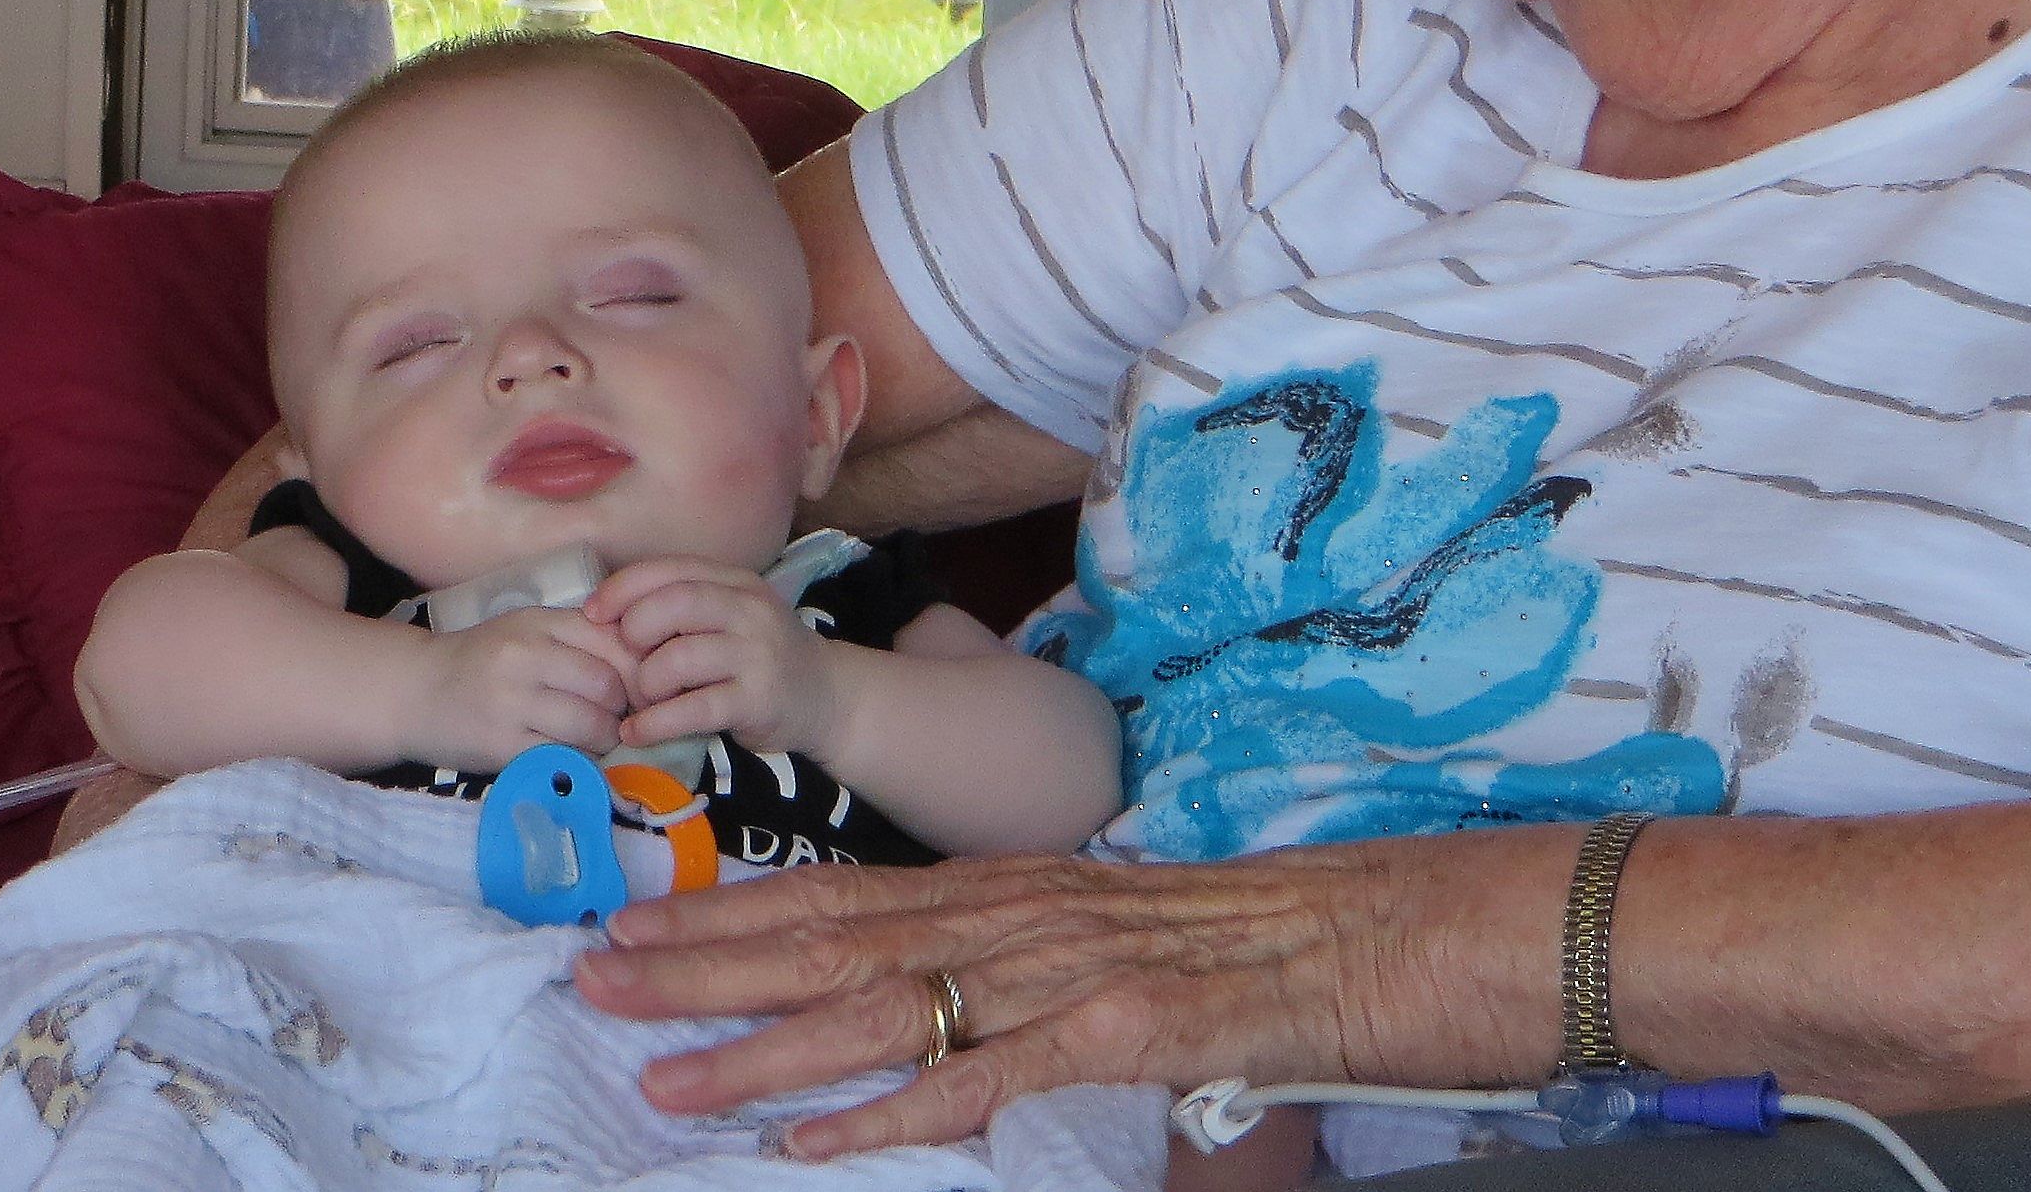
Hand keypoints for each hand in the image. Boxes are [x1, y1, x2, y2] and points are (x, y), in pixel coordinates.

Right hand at [402, 603, 631, 773]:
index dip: (640, 671)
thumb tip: (648, 668)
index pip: (615, 642)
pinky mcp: (499, 745)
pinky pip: (561, 757)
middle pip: (608, 685)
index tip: (643, 690)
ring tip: (597, 739)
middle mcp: (525, 656)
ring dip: (605, 739)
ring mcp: (510, 702)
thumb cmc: (483, 661)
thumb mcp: (530, 631)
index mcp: (540, 621)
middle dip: (624, 708)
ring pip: (590, 724)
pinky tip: (572, 756)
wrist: (413, 692)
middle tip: (620, 718)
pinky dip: (578, 761)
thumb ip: (582, 640)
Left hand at [569, 835, 1554, 1160]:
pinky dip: (882, 1111)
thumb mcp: (1163, 946)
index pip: (859, 894)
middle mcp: (1040, 910)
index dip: (739, 913)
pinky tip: (802, 1142)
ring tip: (656, 1064)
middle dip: (706, 957)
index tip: (639, 925)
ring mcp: (1080, 967)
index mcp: (1041, 887)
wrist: (1437, 925)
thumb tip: (998, 1017)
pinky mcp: (1129, 1031)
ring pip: (886, 1002)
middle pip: (839, 932)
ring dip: (758, 1041)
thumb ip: (1071, 973)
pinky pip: (983, 1078)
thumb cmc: (1312, 941)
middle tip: (592, 974)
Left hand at [589, 557, 840, 758]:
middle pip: (674, 604)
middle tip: (624, 661)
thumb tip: (607, 614)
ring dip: (644, 684)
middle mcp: (748, 610)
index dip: (623, 588)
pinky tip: (637, 733)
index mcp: (735, 583)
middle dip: (633, 631)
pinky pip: (692, 709)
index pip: (670, 570)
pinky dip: (655, 723)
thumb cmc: (760, 658)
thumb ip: (684, 609)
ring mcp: (755, 654)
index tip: (593, 614)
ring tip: (640, 701)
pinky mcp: (756, 700)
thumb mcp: (730, 618)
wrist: (827, 697)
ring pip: (678, 658)